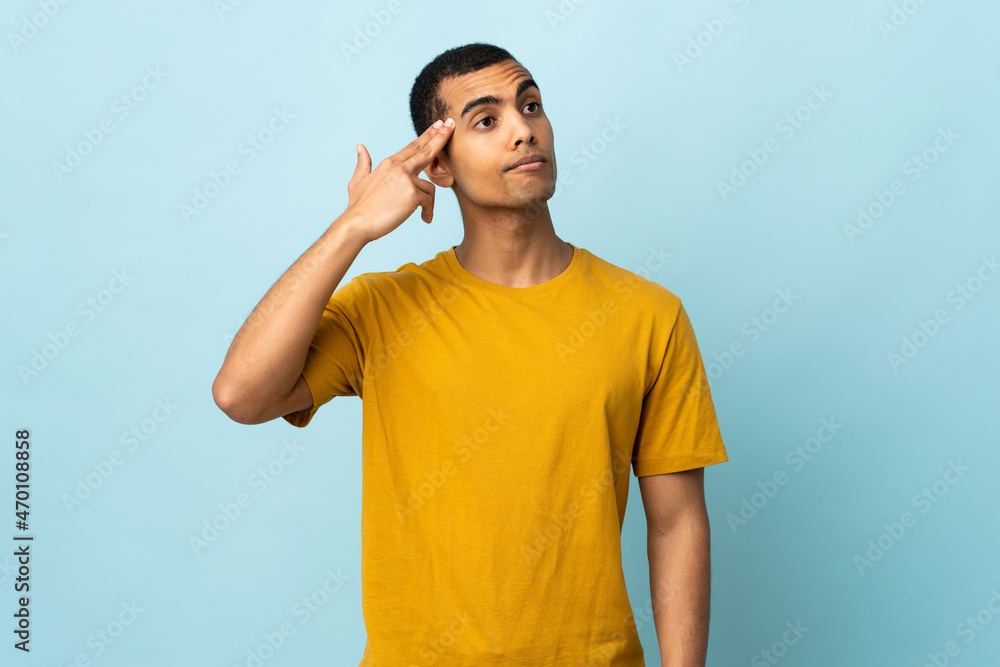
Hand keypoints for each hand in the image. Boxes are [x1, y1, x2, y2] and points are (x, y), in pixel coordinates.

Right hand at [343, 118, 454, 243]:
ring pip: (429, 187)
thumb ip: (363, 163)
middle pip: (426, 150)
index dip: (427, 135)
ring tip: (424, 214)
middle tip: (451, 124)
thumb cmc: (358, 207)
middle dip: (441, 136)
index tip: (438, 124)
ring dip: (428, 202)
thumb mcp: (357, 180)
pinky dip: (427, 212)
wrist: (357, 224)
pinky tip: (424, 219)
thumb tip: (360, 146)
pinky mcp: (412, 194)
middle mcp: (399, 168)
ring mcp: (406, 180)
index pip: (413, 146)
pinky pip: (428, 201)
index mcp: (389, 163)